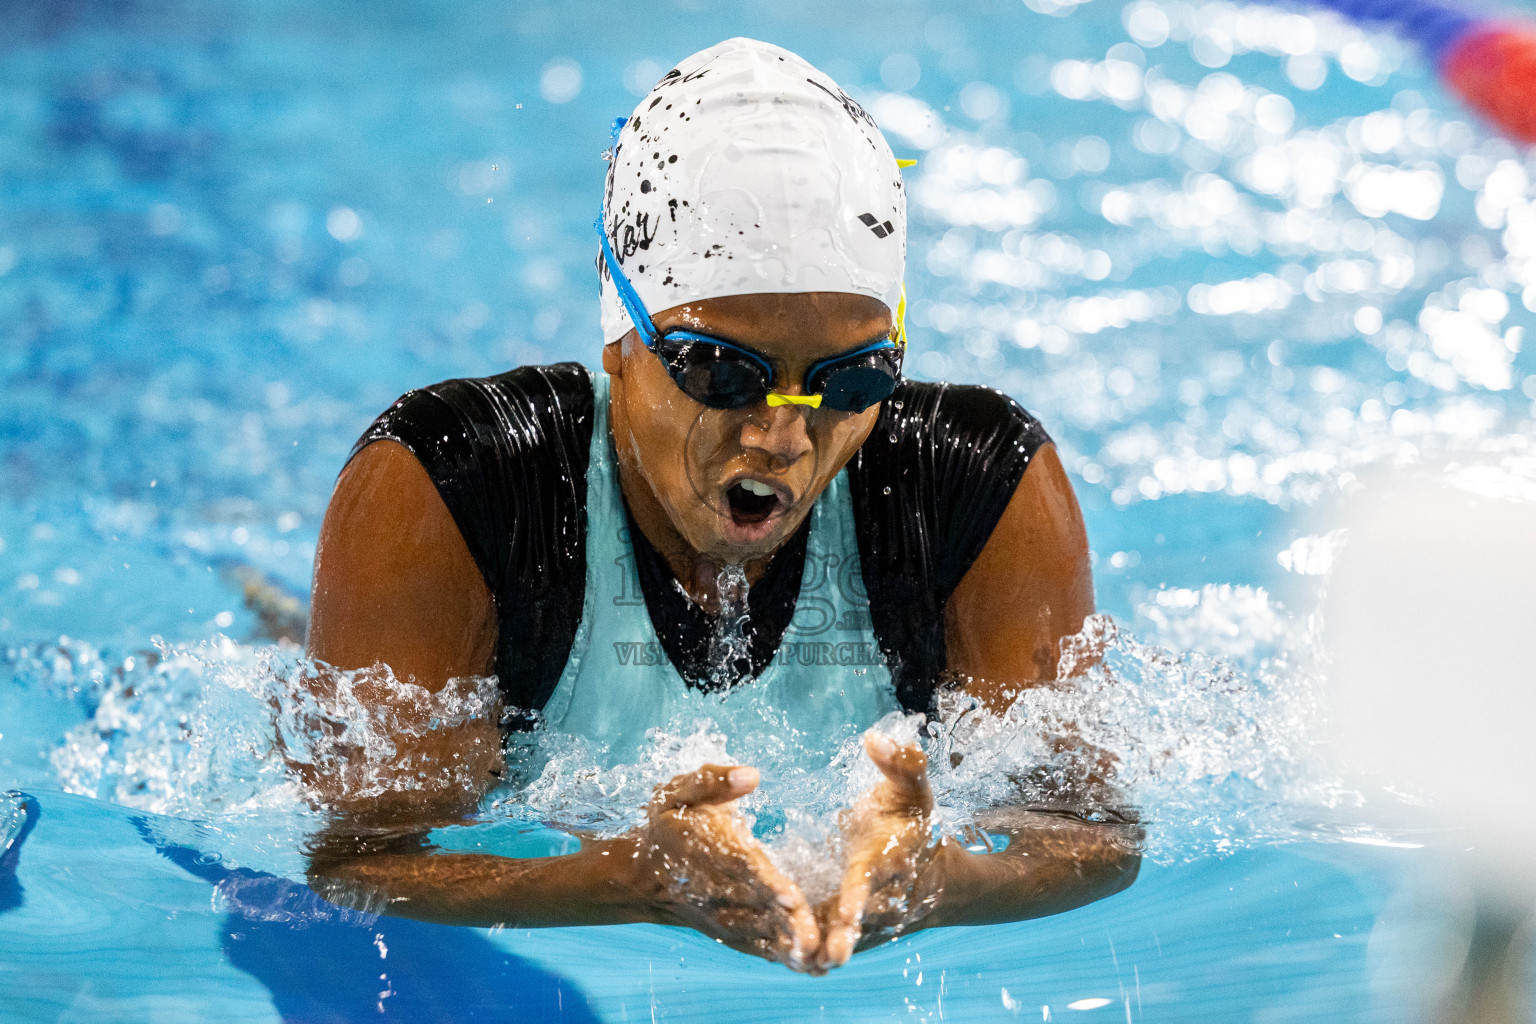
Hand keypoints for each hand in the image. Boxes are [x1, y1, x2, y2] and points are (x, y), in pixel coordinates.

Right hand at [637, 764, 819, 971]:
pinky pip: (756, 946)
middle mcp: (714, 890)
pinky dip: (782, 957)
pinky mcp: (729, 932)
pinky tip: (811, 966)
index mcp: (706, 850)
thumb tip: (750, 775)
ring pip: (758, 932)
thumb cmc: (669, 824)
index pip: (739, 866)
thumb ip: (712, 781)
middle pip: (755, 906)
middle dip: (787, 922)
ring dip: (788, 946)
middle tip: (818, 937)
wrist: (642, 875)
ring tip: (821, 957)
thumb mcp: (678, 792)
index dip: (765, 881)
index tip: (791, 894)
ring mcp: (721, 916)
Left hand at [816, 732, 941, 969]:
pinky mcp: (846, 930)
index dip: (857, 899)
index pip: (867, 884)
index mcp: (884, 864)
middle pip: (853, 924)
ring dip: (820, 952)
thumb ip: (902, 763)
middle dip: (838, 939)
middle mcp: (873, 900)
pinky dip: (813, 954)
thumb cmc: (913, 824)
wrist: (929, 875)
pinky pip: (826, 943)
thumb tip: (874, 739)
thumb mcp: (914, 789)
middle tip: (821, 958)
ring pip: (838, 939)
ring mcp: (861, 922)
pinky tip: (793, 964)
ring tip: (801, 965)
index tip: (846, 915)